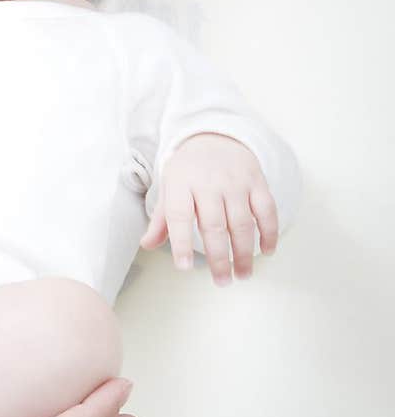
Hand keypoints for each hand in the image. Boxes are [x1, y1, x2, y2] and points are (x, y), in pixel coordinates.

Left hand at [139, 132, 278, 284]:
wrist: (215, 135)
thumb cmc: (188, 170)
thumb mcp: (169, 187)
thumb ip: (162, 219)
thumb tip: (146, 245)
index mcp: (181, 183)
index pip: (179, 216)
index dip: (181, 243)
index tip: (184, 268)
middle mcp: (209, 182)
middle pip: (214, 225)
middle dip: (218, 258)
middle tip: (222, 281)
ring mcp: (235, 181)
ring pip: (242, 222)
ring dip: (244, 253)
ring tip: (242, 275)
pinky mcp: (257, 180)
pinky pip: (266, 210)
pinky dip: (269, 232)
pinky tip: (267, 251)